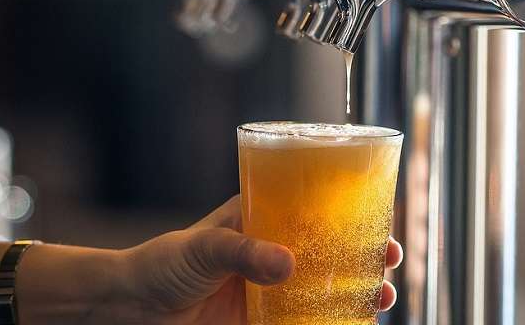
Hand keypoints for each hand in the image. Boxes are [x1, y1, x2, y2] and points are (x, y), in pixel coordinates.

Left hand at [122, 195, 403, 323]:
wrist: (135, 307)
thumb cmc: (165, 262)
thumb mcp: (204, 246)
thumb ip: (243, 252)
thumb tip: (287, 265)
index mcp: (262, 220)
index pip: (314, 210)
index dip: (350, 214)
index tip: (379, 221)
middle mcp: (272, 250)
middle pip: (330, 249)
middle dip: (364, 255)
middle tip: (389, 261)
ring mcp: (271, 287)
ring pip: (324, 286)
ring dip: (356, 290)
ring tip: (381, 297)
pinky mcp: (264, 319)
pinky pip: (303, 320)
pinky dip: (328, 322)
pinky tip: (351, 324)